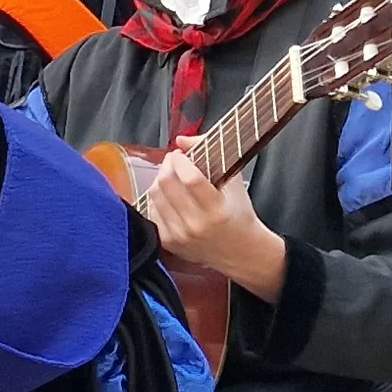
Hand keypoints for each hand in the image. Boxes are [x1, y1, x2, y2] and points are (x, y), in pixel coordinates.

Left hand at [141, 142, 285, 299]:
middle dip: (167, 165)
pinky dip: (158, 199)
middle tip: (174, 161)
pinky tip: (169, 196)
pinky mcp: (169, 243)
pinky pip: (152, 211)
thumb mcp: (234, 182)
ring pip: (154, 196)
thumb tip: (183, 140)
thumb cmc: (238, 214)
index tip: (180, 154)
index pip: (189, 178)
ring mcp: (180, 235)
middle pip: (166, 184)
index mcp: (217, 209)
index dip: (179, 160)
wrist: (240, 251)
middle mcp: (197, 224)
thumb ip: (212, 153)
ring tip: (172, 177)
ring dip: (160, 180)